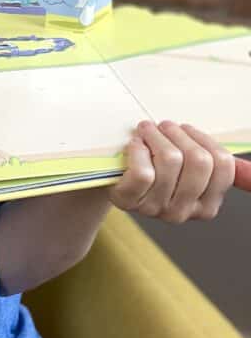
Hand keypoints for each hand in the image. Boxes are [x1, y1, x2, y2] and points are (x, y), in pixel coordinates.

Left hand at [109, 121, 235, 222]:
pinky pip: (143, 172)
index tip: (186, 129)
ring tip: (147, 129)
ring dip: (156, 135)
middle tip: (164, 125)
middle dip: (179, 134)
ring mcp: (157, 209)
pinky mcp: (130, 202)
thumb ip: (217, 166)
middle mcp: (184, 212)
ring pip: (170, 160)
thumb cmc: (155, 168)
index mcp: (206, 205)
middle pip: (199, 161)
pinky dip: (138, 149)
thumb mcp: (188, 170)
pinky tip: (135, 144)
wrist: (114, 181)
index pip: (223, 166)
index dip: (203, 140)